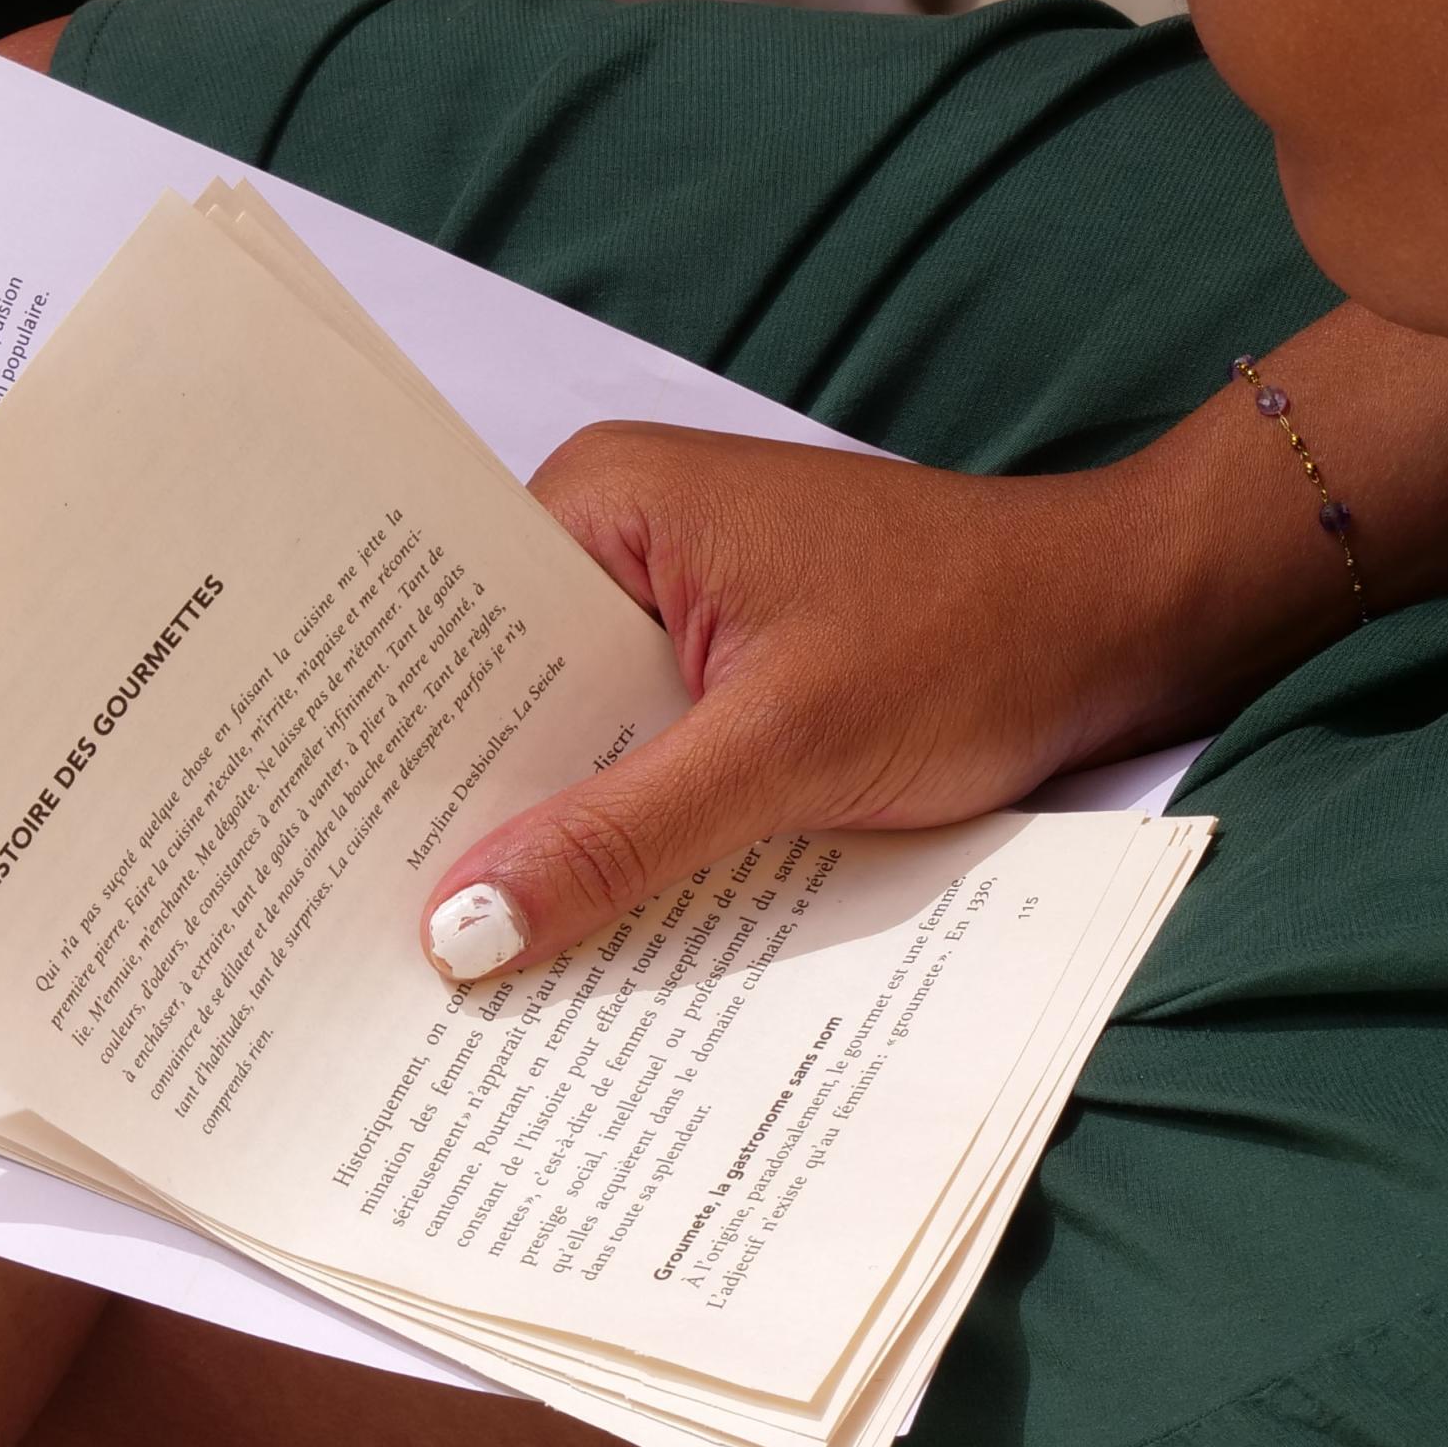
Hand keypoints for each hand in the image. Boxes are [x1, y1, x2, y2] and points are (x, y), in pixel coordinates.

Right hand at [417, 422, 1207, 980]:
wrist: (1128, 620)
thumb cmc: (973, 640)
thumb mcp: (784, 750)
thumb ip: (617, 836)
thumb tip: (461, 926)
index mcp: (604, 502)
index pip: (444, 626)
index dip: (387, 743)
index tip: (319, 854)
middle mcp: (620, 534)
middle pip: (499, 687)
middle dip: (460, 803)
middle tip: (374, 935)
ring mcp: (677, 597)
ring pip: (571, 729)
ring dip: (547, 823)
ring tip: (459, 944)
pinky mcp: (727, 657)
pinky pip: (639, 746)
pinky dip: (625, 819)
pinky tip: (586, 910)